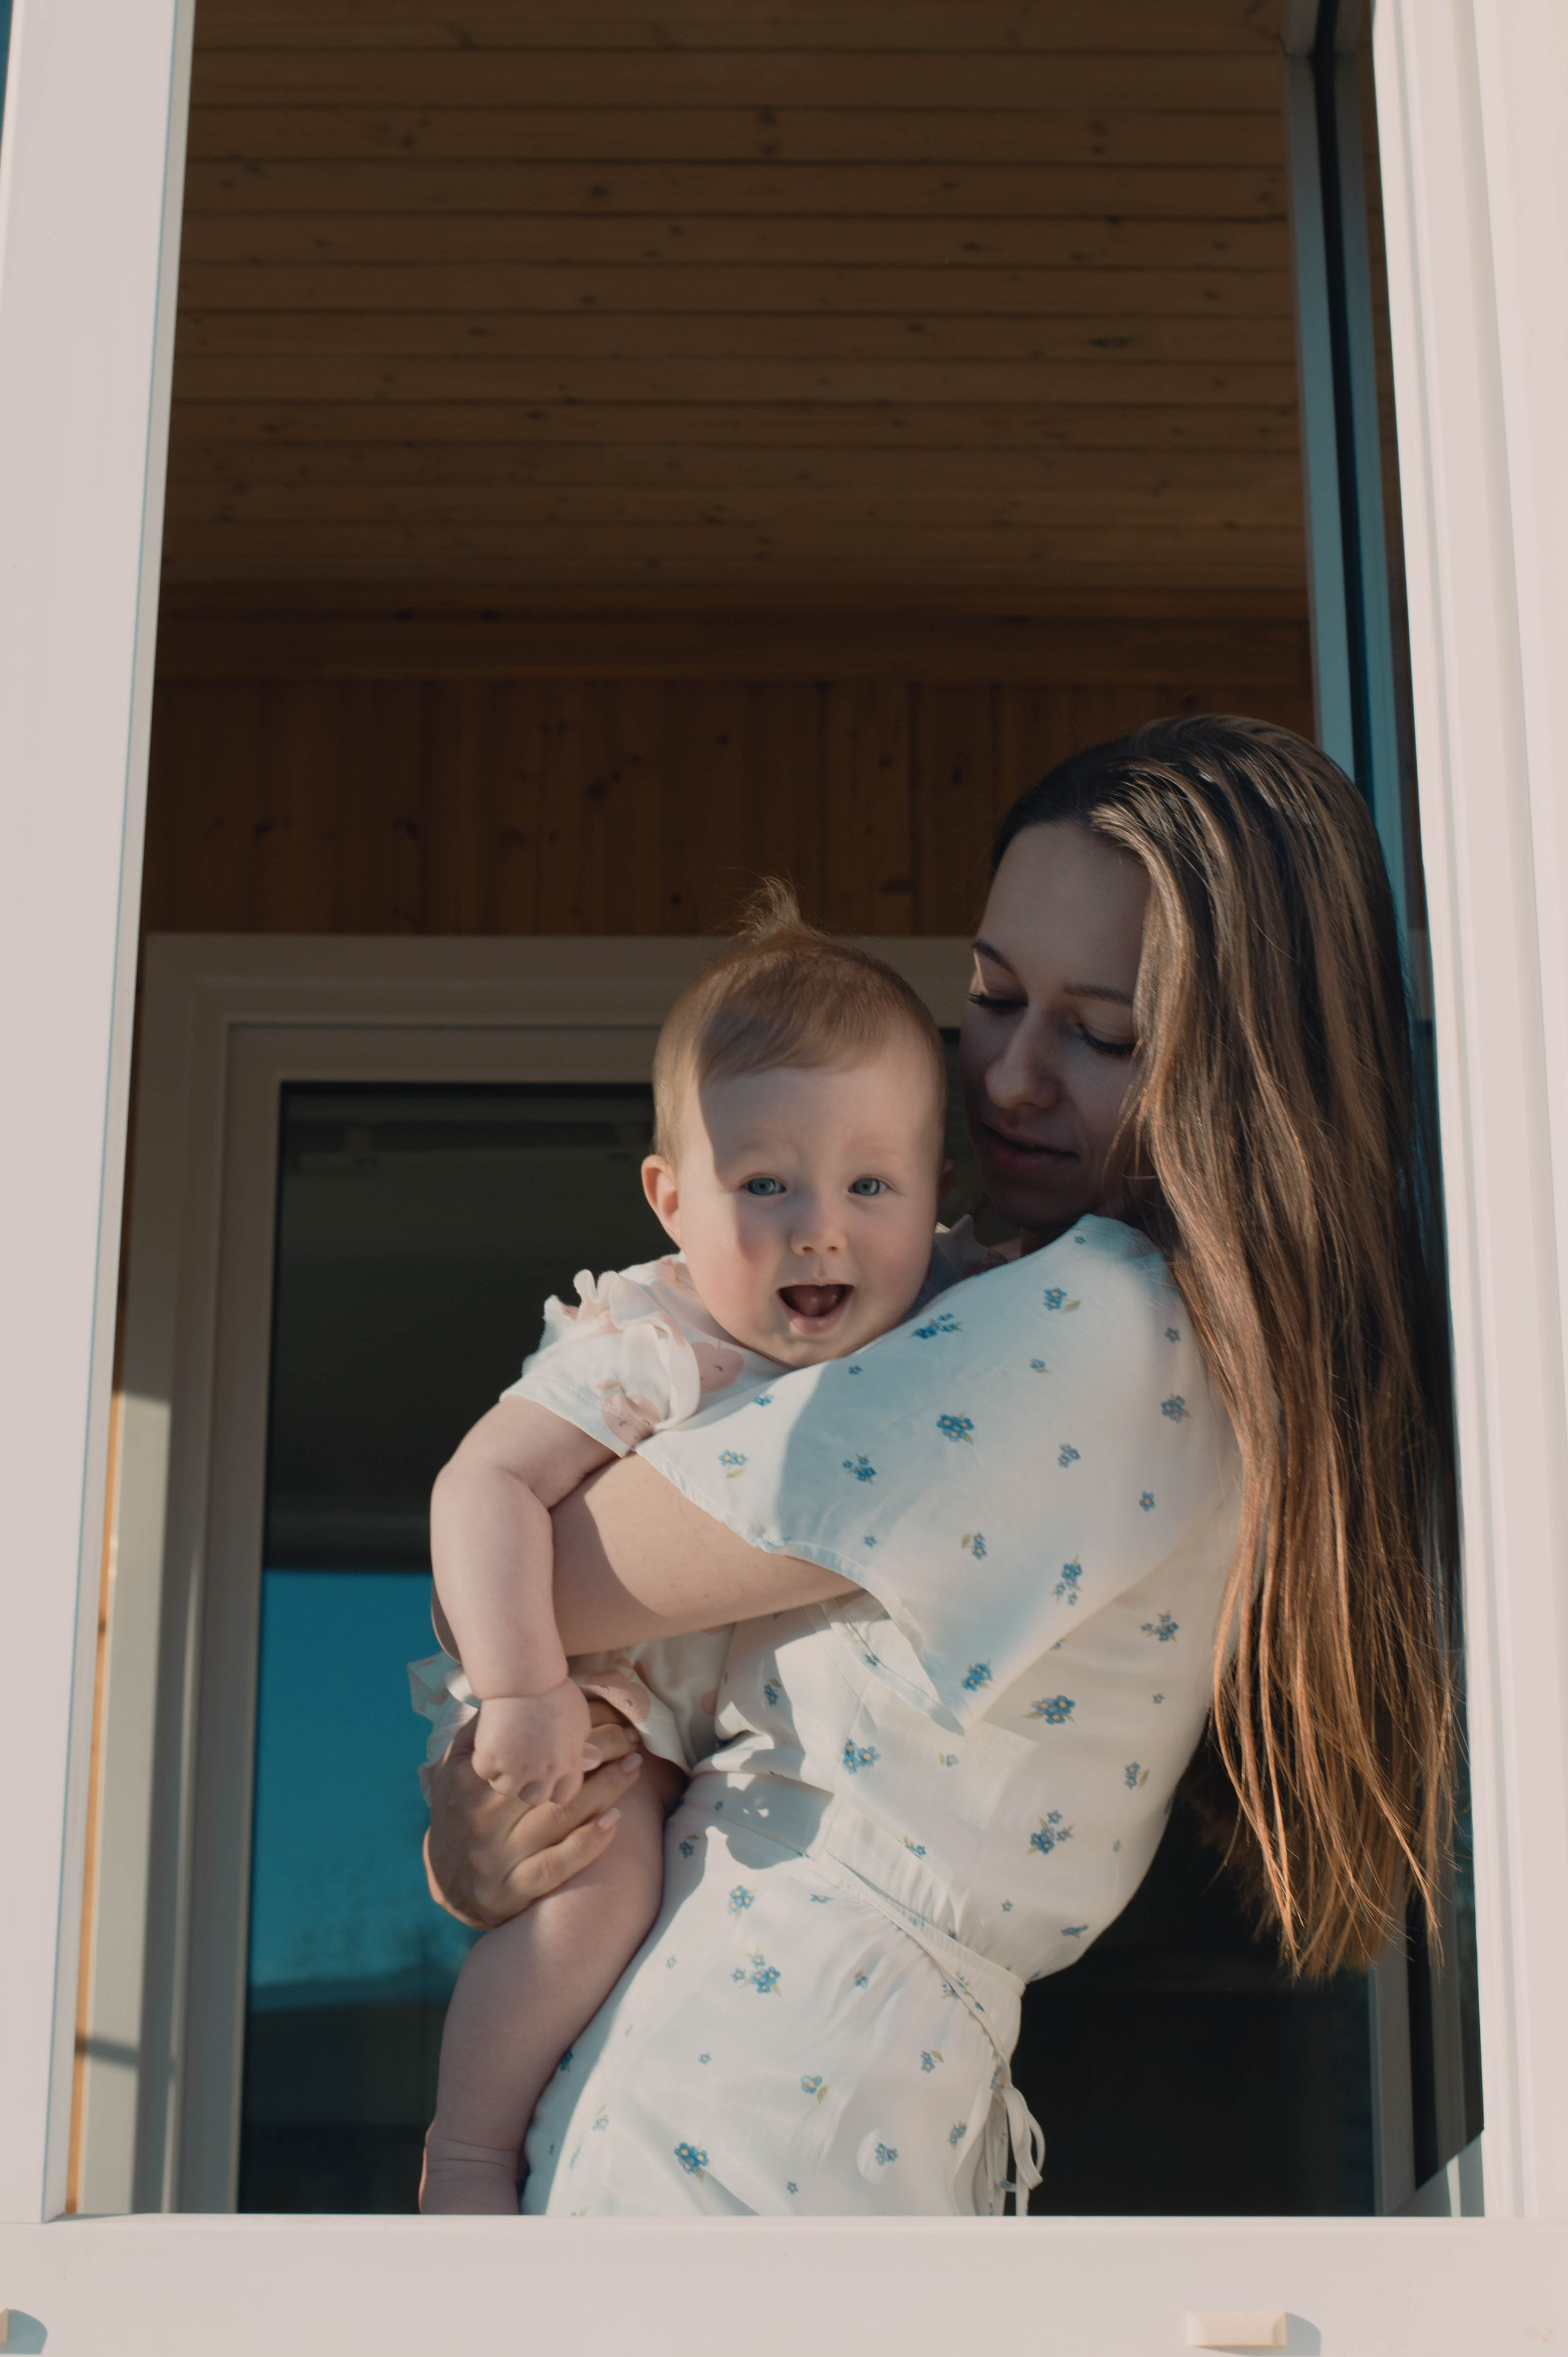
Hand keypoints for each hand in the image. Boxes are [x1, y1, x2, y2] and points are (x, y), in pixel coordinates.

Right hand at [424, 1705, 644, 1929]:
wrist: (449, 1887)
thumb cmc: (460, 1816)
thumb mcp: (453, 1772)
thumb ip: (477, 1735)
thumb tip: (508, 1699)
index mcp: (470, 1781)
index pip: (529, 1746)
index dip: (572, 1728)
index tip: (606, 1714)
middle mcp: (483, 1816)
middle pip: (550, 1777)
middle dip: (599, 1753)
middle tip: (630, 1738)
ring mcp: (500, 1855)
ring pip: (561, 1815)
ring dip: (606, 1788)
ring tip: (633, 1765)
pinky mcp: (515, 1888)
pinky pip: (558, 1864)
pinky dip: (589, 1842)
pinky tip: (615, 1820)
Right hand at [472, 1677, 593, 1805]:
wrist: (526, 1677)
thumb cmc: (556, 1691)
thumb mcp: (580, 1719)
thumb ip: (581, 1744)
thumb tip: (590, 1759)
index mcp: (568, 1764)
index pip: (563, 1797)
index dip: (553, 1788)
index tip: (546, 1776)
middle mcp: (543, 1772)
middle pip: (533, 1797)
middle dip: (527, 1785)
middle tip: (522, 1766)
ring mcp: (515, 1767)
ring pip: (505, 1789)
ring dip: (503, 1776)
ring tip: (503, 1757)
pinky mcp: (491, 1757)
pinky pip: (484, 1771)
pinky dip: (484, 1761)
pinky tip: (490, 1745)